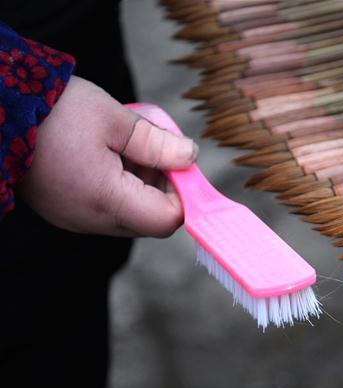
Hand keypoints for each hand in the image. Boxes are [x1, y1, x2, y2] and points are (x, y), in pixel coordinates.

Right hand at [18, 76, 197, 236]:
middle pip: (150, 219)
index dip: (184, 192)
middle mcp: (90, 220)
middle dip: (163, 185)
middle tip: (156, 146)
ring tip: (127, 143)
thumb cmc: (51, 111)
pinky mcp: (63, 209)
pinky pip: (105, 206)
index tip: (181, 161)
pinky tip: (106, 150)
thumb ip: (157, 143)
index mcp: (105, 201)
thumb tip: (190, 156)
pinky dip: (117, 183)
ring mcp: (74, 218)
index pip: (167, 219)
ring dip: (140, 182)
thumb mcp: (114, 119)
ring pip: (129, 212)